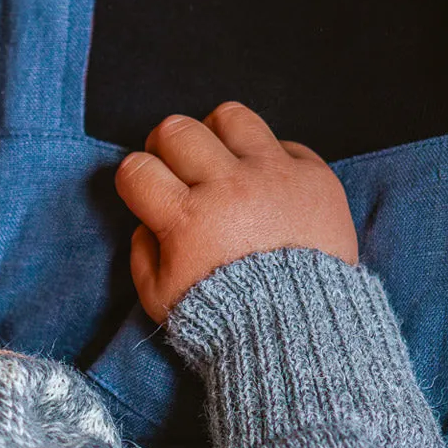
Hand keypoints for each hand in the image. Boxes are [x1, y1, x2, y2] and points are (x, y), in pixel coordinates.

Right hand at [115, 102, 357, 322]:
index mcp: (185, 218)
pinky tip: (266, 188)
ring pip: (231, 117)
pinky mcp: (314, 176)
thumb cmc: (225, 319)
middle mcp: (227, 186)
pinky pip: (283, 144)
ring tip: (222, 162)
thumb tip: (146, 222)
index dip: (133, 178)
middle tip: (177, 170)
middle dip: (166, 147)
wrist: (297, 330)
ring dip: (217, 136)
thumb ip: (141, 254)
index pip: (137, 169)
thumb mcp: (159, 298)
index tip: (145, 192)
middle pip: (177, 130)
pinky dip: (268, 161)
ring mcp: (274, 175)